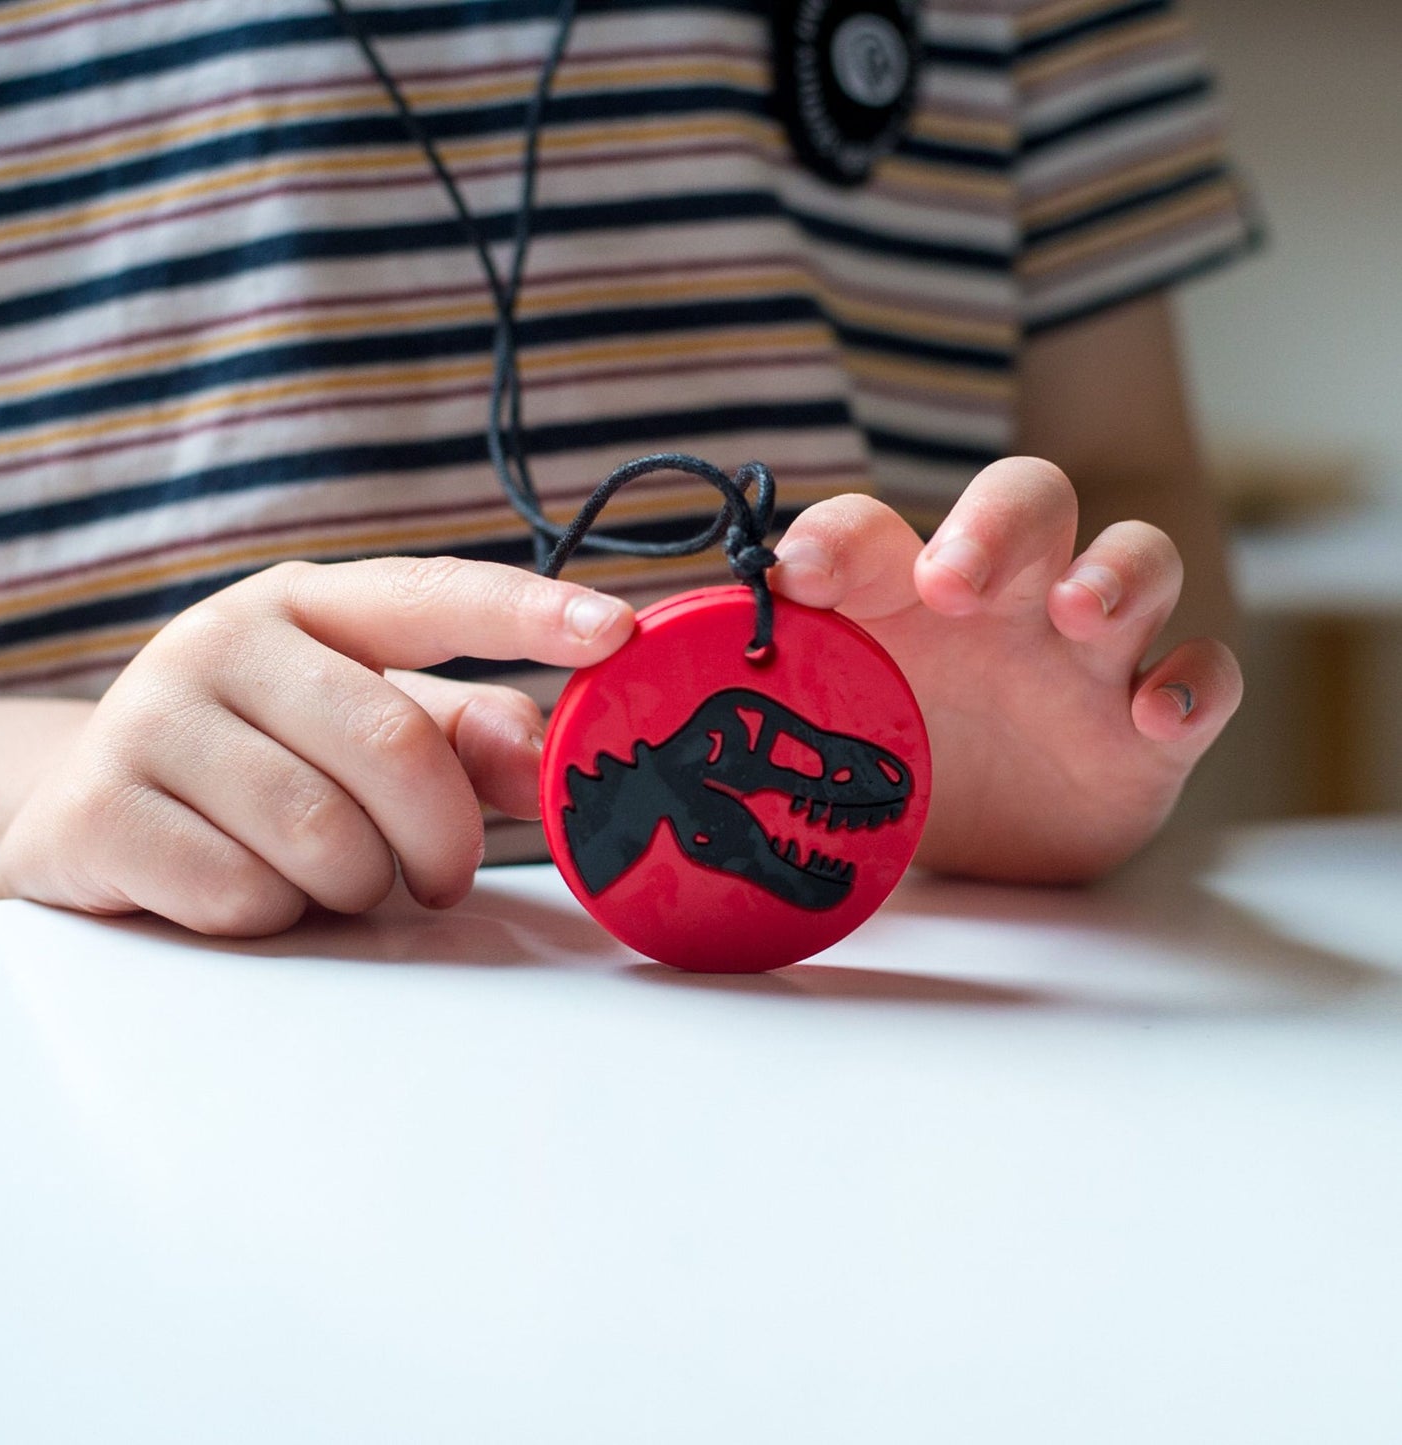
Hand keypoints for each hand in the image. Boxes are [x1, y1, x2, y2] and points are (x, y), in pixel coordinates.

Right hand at [0, 558, 632, 933]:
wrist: (88, 802)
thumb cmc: (267, 758)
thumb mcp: (370, 725)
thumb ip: (465, 736)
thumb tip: (546, 759)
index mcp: (310, 603)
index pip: (435, 595)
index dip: (531, 612)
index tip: (615, 632)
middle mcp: (224, 638)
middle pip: (393, 747)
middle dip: (443, 838)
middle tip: (444, 875)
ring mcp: (149, 717)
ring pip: (321, 835)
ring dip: (357, 883)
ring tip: (333, 874)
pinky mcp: (98, 809)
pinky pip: (242, 893)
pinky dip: (277, 916)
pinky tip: (254, 889)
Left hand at [771, 459, 1243, 882]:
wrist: (987, 841)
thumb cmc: (894, 759)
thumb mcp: (824, 733)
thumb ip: (750, 692)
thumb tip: (619, 673)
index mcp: (907, 596)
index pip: (879, 533)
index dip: (841, 540)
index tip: (797, 576)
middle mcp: (1004, 603)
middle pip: (1027, 502)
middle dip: (994, 526)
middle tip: (953, 582)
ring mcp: (1088, 655)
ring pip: (1135, 560)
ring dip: (1115, 574)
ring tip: (1080, 616)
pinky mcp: (1150, 722)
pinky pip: (1204, 674)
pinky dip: (1191, 684)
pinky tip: (1154, 715)